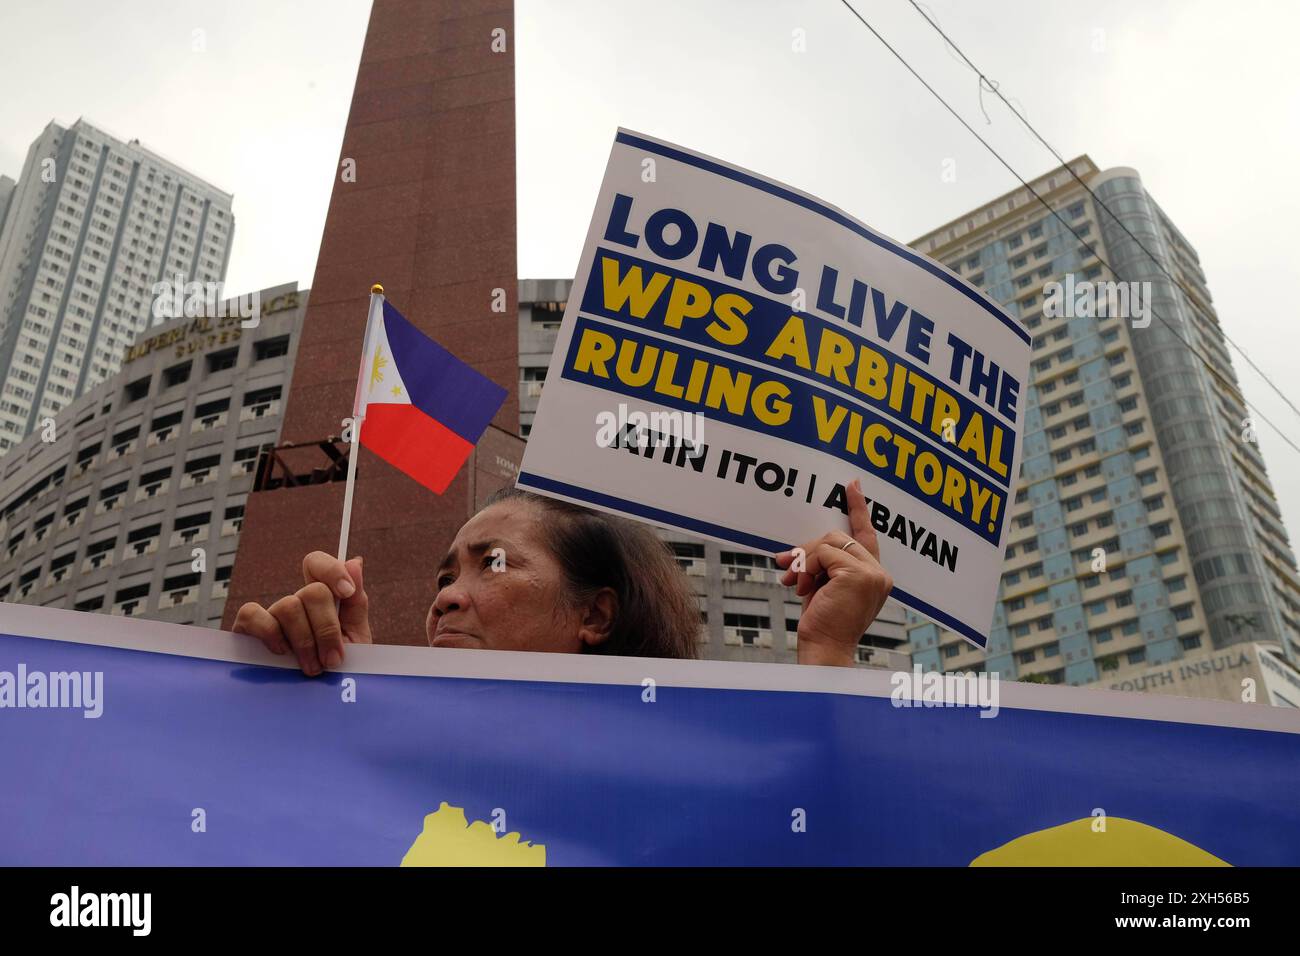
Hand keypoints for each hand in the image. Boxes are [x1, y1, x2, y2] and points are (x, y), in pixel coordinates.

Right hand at [232, 552, 371, 675]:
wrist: (316, 705)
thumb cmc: (335, 670)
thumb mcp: (355, 638)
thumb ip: (356, 602)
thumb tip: (355, 562)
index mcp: (322, 600)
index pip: (317, 564)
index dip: (331, 570)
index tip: (346, 593)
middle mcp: (295, 603)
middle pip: (312, 591)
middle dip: (327, 629)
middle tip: (332, 660)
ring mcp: (271, 614)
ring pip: (288, 606)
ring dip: (304, 641)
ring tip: (312, 669)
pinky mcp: (247, 630)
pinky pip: (252, 614)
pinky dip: (269, 633)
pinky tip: (281, 653)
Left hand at [773, 480, 892, 666]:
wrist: (824, 649)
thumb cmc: (822, 624)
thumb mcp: (823, 587)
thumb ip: (824, 565)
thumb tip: (798, 550)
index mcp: (875, 575)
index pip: (866, 534)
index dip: (859, 508)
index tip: (852, 485)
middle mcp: (880, 573)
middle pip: (837, 536)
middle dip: (808, 551)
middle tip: (787, 568)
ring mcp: (872, 573)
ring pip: (828, 541)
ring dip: (804, 562)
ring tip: (796, 584)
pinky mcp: (858, 574)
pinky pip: (822, 553)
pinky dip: (806, 567)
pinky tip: (803, 587)